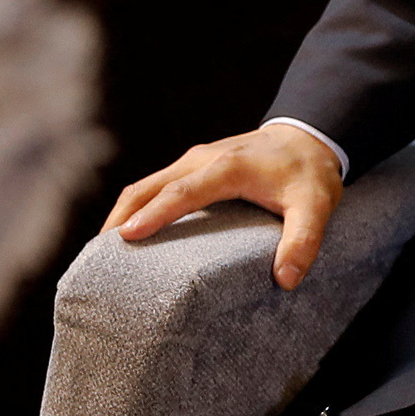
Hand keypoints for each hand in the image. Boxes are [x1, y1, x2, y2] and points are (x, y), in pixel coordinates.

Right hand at [105, 124, 344, 290]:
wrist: (307, 136)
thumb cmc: (308, 173)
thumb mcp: (316, 206)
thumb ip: (303, 242)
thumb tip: (285, 279)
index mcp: (227, 167)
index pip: (181, 193)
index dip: (154, 215)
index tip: (126, 237)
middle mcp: (200, 159)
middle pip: (147, 187)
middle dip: (119, 219)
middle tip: (98, 258)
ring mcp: (191, 160)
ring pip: (144, 185)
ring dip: (122, 214)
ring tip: (103, 253)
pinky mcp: (190, 167)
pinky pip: (153, 186)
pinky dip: (134, 208)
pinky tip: (128, 234)